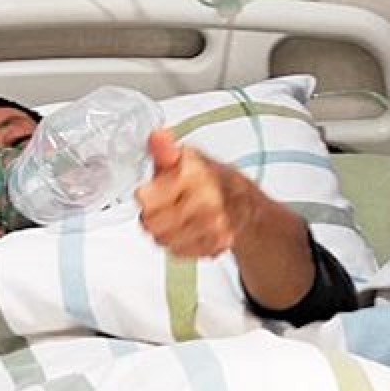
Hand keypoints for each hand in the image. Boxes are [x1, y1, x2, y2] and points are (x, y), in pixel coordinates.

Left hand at [135, 129, 250, 258]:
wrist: (244, 203)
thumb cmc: (211, 179)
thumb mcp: (186, 157)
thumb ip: (165, 149)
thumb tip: (156, 138)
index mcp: (195, 175)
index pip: (145, 198)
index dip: (146, 195)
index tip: (152, 190)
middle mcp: (207, 201)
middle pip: (151, 223)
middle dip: (152, 215)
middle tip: (163, 206)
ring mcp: (213, 226)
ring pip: (162, 240)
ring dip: (163, 231)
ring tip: (176, 217)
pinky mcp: (216, 245)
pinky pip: (178, 252)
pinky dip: (178, 243)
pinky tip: (187, 229)